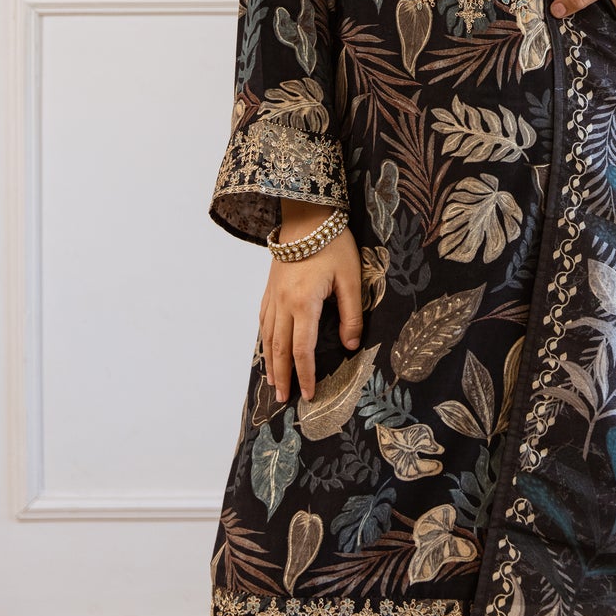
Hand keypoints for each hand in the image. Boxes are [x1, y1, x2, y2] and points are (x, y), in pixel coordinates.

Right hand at [259, 215, 362, 403]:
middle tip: (284, 400)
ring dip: (270, 363)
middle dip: (283, 377)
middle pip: (280, 349)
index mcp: (303, 303)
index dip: (306, 375)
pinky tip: (267, 349)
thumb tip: (351, 345)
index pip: (302, 349)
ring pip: (268, 337)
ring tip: (272, 384)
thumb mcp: (351, 277)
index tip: (310, 394)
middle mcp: (283, 304)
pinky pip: (263, 321)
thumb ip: (351, 313)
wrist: (306, 215)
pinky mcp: (270, 288)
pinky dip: (264, 340)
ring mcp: (273, 296)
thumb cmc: (332, 243)